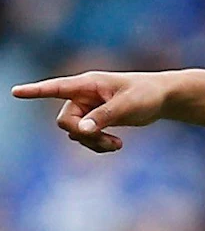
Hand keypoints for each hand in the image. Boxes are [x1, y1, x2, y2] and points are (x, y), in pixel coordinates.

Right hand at [11, 71, 168, 152]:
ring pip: (75, 132)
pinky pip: (85, 136)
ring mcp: (89, 108)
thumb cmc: (146, 94)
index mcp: (88, 84)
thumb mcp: (127, 105)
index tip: (16, 91)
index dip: (35, 91)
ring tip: (116, 145)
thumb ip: (103, 116)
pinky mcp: (96, 119)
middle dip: (83, 135)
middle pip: (65, 120)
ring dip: (92, 142)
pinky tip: (116, 146)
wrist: (162, 98)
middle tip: (108, 142)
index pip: (56, 87)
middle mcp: (84, 95)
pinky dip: (97, 144)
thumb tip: (80, 131)